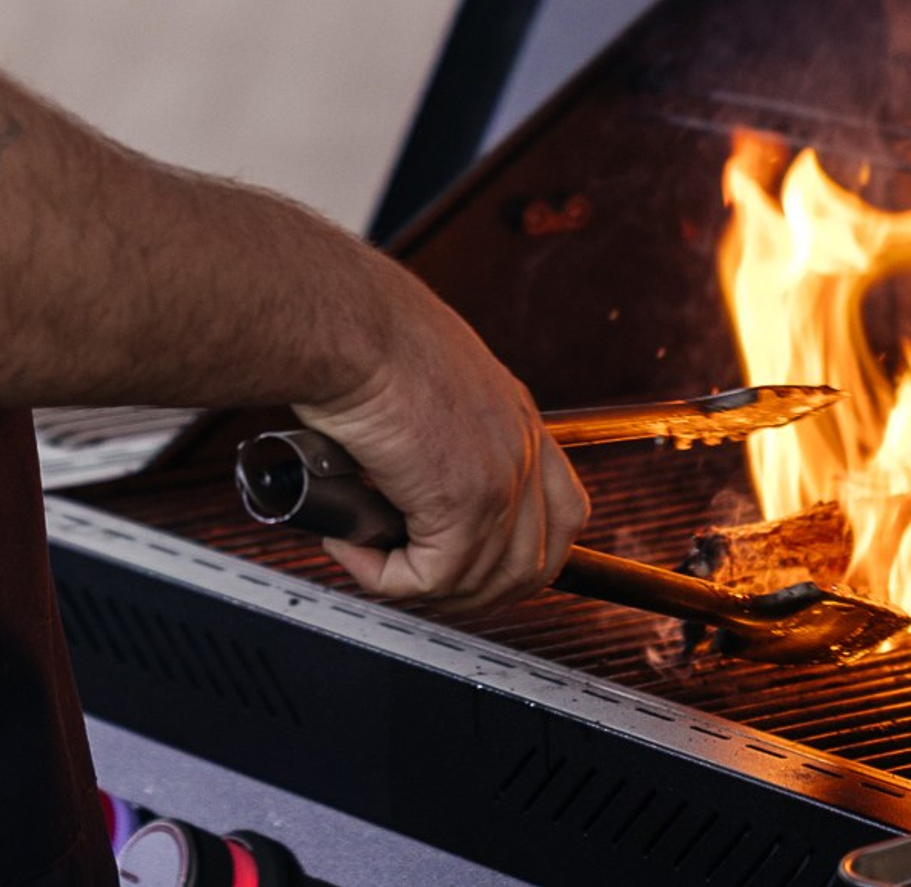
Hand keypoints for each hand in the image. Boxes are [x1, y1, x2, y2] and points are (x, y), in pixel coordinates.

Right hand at [295, 272, 588, 612]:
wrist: (348, 321)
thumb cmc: (365, 329)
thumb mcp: (429, 372)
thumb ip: (440, 424)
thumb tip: (406, 474)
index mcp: (517, 414)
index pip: (562, 511)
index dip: (523, 553)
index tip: (476, 562)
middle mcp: (521, 448)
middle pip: (535, 563)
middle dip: (476, 589)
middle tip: (416, 575)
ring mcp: (500, 481)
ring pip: (482, 583)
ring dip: (422, 585)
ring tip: (369, 553)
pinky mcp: (462, 508)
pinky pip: (430, 579)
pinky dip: (383, 576)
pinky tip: (349, 543)